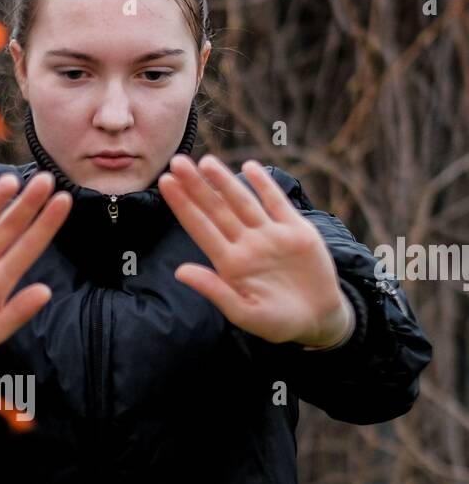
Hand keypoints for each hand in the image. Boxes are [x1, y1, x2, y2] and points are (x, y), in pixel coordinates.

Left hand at [157, 154, 351, 346]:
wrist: (317, 319)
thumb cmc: (277, 322)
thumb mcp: (243, 312)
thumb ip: (214, 290)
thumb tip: (179, 272)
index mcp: (230, 263)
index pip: (200, 228)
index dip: (183, 205)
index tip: (165, 182)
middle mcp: (246, 244)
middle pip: (217, 209)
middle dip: (197, 185)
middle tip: (177, 160)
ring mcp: (270, 234)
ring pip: (243, 201)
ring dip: (225, 181)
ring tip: (206, 161)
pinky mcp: (296, 230)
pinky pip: (277, 202)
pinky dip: (264, 185)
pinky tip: (250, 167)